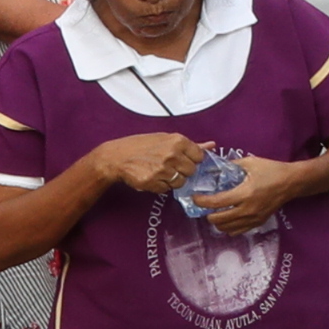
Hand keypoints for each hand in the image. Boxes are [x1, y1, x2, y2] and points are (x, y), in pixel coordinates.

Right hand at [91, 132, 205, 192]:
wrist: (116, 157)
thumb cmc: (140, 146)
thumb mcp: (165, 139)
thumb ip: (191, 145)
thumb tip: (212, 145)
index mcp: (178, 141)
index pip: (199, 156)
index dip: (192, 159)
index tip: (184, 159)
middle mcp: (172, 155)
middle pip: (191, 171)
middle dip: (183, 170)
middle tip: (170, 166)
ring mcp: (163, 169)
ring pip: (181, 182)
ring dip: (173, 180)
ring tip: (161, 171)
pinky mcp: (153, 181)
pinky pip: (166, 189)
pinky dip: (161, 186)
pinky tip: (152, 177)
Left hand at [189, 156, 306, 232]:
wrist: (293, 182)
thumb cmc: (272, 170)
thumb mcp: (251, 163)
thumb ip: (231, 165)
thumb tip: (214, 168)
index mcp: (244, 193)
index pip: (215, 203)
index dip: (201, 201)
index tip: (195, 198)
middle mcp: (247, 209)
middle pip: (217, 219)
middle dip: (207, 213)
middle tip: (205, 205)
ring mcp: (253, 218)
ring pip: (225, 228)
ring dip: (217, 221)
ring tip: (216, 212)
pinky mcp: (258, 222)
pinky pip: (236, 231)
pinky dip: (228, 227)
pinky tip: (228, 218)